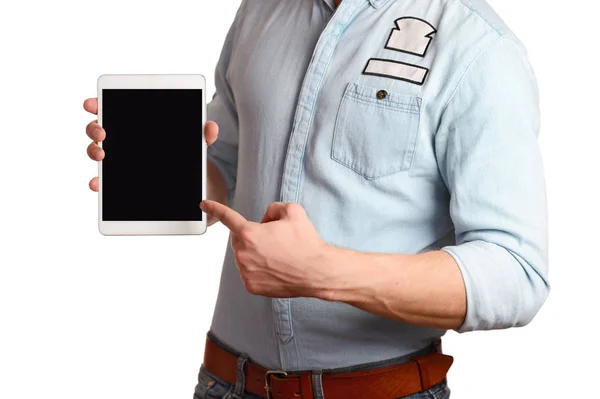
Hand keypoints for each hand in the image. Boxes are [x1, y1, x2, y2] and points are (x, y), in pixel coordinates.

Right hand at [83, 97, 218, 190]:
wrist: (186, 179)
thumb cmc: (183, 150)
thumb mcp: (194, 141)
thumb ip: (202, 134)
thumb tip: (210, 127)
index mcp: (133, 122)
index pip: (110, 108)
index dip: (97, 104)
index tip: (92, 104)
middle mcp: (119, 139)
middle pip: (97, 129)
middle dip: (94, 128)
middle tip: (102, 133)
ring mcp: (116, 160)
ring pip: (96, 152)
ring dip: (93, 152)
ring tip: (101, 156)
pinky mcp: (117, 180)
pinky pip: (103, 181)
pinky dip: (98, 183)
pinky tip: (98, 184)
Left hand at [200, 200, 331, 297]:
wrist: (317, 271)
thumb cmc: (306, 242)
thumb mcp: (293, 211)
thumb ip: (273, 208)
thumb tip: (266, 219)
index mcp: (250, 233)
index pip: (227, 217)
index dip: (215, 208)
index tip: (204, 205)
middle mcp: (243, 254)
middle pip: (240, 238)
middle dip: (253, 235)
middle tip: (275, 239)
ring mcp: (246, 272)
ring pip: (244, 256)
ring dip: (256, 252)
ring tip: (279, 255)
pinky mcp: (251, 286)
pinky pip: (249, 271)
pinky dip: (259, 268)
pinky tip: (276, 267)